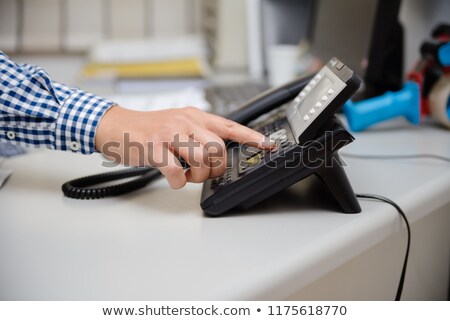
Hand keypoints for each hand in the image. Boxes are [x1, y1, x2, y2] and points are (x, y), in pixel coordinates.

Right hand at [95, 105, 271, 188]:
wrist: (118, 126)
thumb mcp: (179, 124)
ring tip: (186, 173)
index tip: (268, 145)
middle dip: (214, 168)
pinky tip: (172, 177)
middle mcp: (186, 122)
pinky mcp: (155, 148)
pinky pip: (176, 172)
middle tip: (202, 171)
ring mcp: (170, 134)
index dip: (251, 137)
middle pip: (218, 149)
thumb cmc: (151, 130)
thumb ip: (200, 135)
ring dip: (197, 175)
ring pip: (201, 159)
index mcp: (195, 117)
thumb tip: (218, 156)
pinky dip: (177, 182)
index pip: (230, 126)